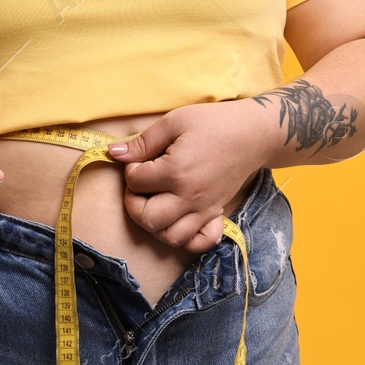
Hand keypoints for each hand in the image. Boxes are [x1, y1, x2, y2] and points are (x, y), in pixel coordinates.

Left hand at [107, 100, 267, 254]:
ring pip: (170, 237)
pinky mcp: (215, 213)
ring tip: (155, 202)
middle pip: (147, 219)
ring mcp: (204, 209)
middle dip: (134, 203)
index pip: (136, 182)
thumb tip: (113, 153)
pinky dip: (186, 238)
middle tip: (140, 186)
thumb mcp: (174, 122)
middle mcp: (189, 197)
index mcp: (176, 171)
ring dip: (155, 224)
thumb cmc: (212, 123)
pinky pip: (199, 242)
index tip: (139, 160)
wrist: (252, 134)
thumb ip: (142, 142)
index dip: (130, 170)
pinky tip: (178, 220)